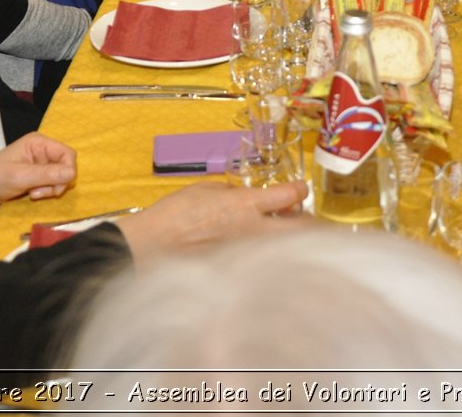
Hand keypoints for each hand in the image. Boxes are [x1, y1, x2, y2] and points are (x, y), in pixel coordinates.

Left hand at [0, 131, 76, 213]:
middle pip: (65, 166)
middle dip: (57, 182)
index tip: (56, 188)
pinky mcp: (36, 176)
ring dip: (51, 189)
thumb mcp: (19, 177)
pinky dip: (46, 191)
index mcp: (38, 143)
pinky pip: (52, 183)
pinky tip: (32, 195)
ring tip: (33, 194)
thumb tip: (72, 174)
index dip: (67, 171)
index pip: (67, 154)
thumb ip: (46, 175)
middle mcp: (42, 150)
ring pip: (60, 177)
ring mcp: (40, 164)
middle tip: (39, 193)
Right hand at [114, 179, 308, 260]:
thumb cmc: (175, 214)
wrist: (154, 246)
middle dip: (308, 220)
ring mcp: (250, 254)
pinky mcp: (241, 271)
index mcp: (247, 204)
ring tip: (282, 237)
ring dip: (289, 240)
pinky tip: (262, 256)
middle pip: (303, 226)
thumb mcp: (207, 189)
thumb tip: (250, 197)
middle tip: (302, 217)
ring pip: (288, 248)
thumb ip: (235, 193)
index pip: (291, 194)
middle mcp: (256, 230)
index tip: (300, 189)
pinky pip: (266, 263)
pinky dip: (269, 258)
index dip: (300, 189)